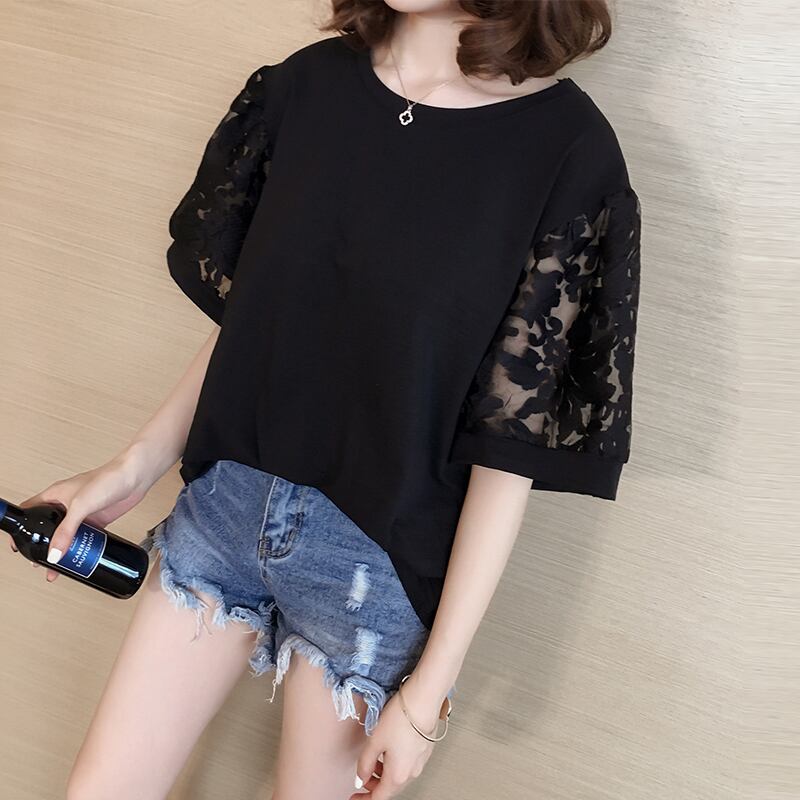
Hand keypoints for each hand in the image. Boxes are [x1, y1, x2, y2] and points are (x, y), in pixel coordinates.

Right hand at [7, 444, 161, 580]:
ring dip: (61, 552)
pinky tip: (79, 560)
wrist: (136, 477)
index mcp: (54, 495)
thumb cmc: (107, 479)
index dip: (21, 527)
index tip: (18, 546)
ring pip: (65, 536)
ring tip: (57, 570)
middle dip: (41, 546)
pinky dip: (79, 549)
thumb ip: (66, 531)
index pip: (29, 511)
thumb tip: (54, 555)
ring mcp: (82, 514)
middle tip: (39, 564)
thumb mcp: (81, 506)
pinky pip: (84, 538)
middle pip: (46, 528)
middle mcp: (65, 505)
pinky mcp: (97, 521)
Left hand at [350, 674, 445, 798]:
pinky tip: (389, 750)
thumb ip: (365, 764)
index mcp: (398, 775)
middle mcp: (411, 772)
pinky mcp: (425, 750)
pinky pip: (407, 764)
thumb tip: (361, 778)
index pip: (378, 797)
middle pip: (390, 788)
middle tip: (362, 779)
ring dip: (384, 774)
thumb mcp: (374, 741)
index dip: (364, 799)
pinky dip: (395, 764)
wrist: (423, 701)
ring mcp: (420, 762)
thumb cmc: (401, 718)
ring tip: (374, 761)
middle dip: (374, 785)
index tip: (355, 797)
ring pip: (399, 776)